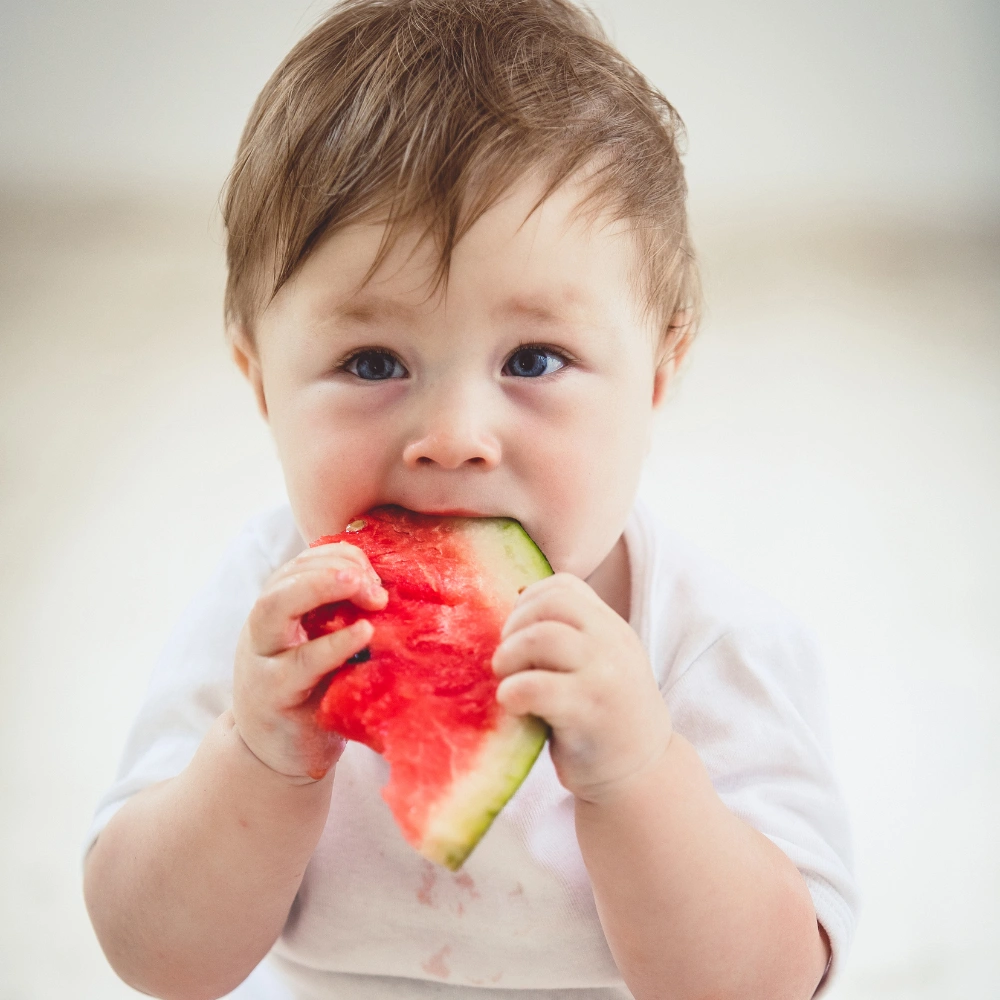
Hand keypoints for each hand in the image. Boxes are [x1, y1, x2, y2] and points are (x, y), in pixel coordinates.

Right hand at [232, 542, 387, 782]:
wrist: (282, 754)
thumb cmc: (316, 692)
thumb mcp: (329, 645)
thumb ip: (348, 615)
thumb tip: (396, 585)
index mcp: (281, 608)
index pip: (304, 563)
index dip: (341, 557)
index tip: (376, 572)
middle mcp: (263, 627)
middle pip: (284, 578)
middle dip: (329, 567)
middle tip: (370, 578)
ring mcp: (262, 660)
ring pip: (274, 608)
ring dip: (320, 587)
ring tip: (360, 584)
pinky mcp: (272, 695)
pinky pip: (300, 663)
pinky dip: (333, 644)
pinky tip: (363, 634)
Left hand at [491, 573, 672, 804]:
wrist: (641, 775)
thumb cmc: (602, 717)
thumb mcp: (597, 664)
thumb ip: (568, 637)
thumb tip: (505, 612)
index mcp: (610, 627)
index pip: (564, 586)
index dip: (528, 602)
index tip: (515, 633)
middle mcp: (612, 643)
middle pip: (550, 605)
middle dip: (514, 627)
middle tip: (506, 661)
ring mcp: (604, 676)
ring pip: (543, 637)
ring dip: (509, 657)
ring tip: (506, 681)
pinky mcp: (589, 712)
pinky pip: (536, 687)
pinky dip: (512, 692)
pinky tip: (513, 706)